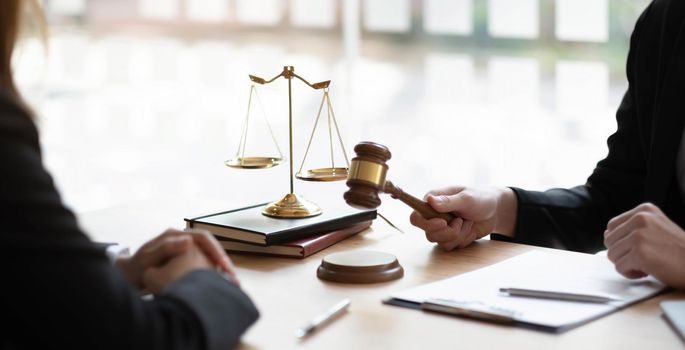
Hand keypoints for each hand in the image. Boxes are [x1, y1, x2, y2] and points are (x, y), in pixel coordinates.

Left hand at [116, 228, 237, 288]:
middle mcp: (182, 240)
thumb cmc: (136, 268)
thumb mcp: (148, 258)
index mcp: (175, 235)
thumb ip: (167, 248)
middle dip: (223, 261)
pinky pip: (204, 266)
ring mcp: (184, 251)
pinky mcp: (186, 262)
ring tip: (230, 284)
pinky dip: (213, 275)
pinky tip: (220, 287)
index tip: (223, 264)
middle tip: (232, 277)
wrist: (128, 276)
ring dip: (220, 270)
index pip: (203, 238)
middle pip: (210, 247)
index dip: (215, 250)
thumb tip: (189, 240)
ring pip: (209, 257)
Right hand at [409, 186, 516, 250]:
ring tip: (468, 223)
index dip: (426, 224)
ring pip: (440, 242)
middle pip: (429, 233)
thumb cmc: (481, 199)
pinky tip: (470, 229)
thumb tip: (429, 200)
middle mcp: (433, 216)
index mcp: (432, 202)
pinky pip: (451, 246)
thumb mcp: (467, 198)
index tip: (443, 223)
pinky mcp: (450, 238)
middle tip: (461, 221)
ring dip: (458, 235)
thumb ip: (448, 201)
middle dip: (448, 232)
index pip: (416, 217)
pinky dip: (463, 240)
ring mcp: (442, 228)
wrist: (495, 211)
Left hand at [604, 203, 684, 288]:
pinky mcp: (640, 253)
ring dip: (627, 264)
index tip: (640, 248)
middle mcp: (641, 219)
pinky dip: (630, 273)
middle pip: (609, 241)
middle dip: (623, 253)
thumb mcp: (657, 229)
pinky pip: (619, 267)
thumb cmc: (680, 251)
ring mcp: (639, 235)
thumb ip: (633, 228)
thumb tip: (605, 235)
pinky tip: (647, 271)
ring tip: (647, 264)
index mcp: (644, 210)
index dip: (622, 242)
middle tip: (644, 258)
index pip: (612, 226)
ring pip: (611, 254)